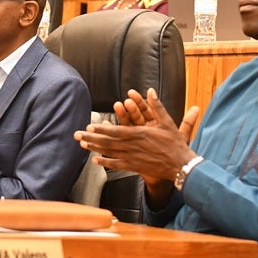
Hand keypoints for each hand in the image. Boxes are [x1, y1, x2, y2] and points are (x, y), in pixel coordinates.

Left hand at [75, 89, 200, 205]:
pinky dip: (105, 162)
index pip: (115, 131)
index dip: (101, 129)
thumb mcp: (167, 122)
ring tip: (82, 145)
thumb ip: (157, 106)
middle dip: (91, 138)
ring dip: (94, 148)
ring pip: (109, 152)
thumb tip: (150, 90)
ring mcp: (132, 157)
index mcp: (139, 133)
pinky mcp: (135, 166)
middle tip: (77, 135)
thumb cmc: (174, 143)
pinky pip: (116, 164)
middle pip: (107, 142)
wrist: (181, 165)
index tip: (89, 127)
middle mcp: (133, 146)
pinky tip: (95, 160)